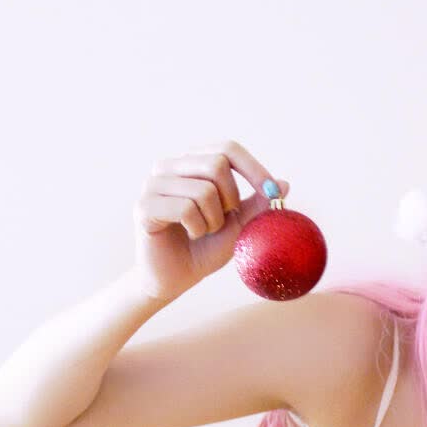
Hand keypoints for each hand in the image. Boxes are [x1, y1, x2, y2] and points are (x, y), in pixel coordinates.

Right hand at [132, 140, 290, 300]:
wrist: (175, 278)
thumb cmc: (204, 248)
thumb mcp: (239, 226)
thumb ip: (257, 205)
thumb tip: (283, 183)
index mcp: (191, 163)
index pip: (227, 148)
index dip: (253, 168)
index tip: (271, 191)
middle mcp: (169, 166)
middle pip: (216, 164)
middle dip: (231, 199)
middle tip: (223, 220)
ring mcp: (153, 184)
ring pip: (203, 190)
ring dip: (214, 220)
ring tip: (203, 231)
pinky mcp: (144, 206)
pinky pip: (185, 208)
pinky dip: (198, 228)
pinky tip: (191, 236)